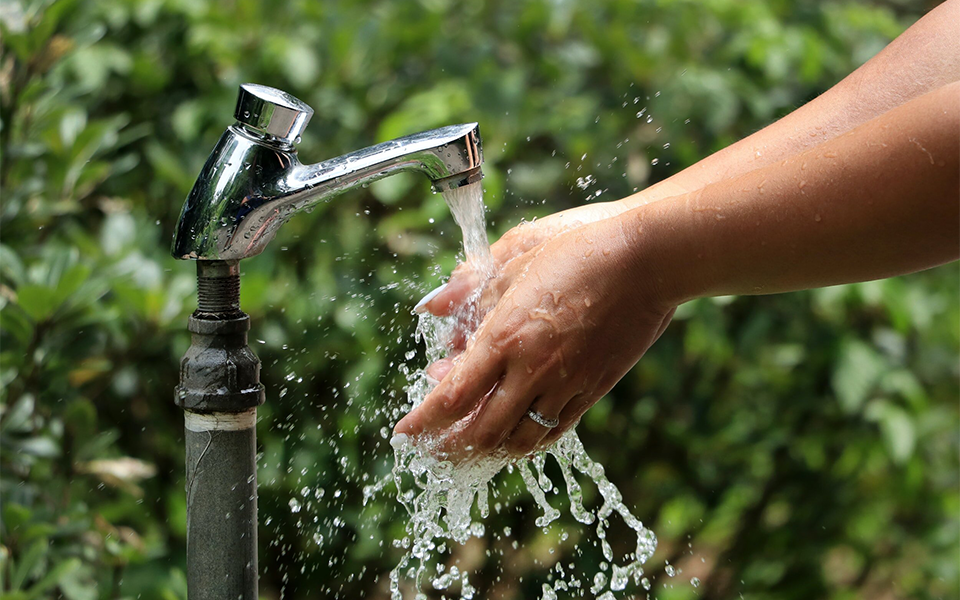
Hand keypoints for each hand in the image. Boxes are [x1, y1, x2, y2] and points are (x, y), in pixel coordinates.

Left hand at [396, 214, 676, 457]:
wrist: (648, 259)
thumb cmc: (579, 249)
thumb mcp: (515, 258)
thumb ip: (470, 289)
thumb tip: (431, 306)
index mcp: (505, 336)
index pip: (452, 396)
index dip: (424, 421)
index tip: (404, 433)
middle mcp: (532, 369)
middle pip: (481, 430)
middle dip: (449, 448)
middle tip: (432, 452)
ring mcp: (566, 384)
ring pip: (519, 439)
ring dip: (487, 451)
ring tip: (468, 451)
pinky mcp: (594, 388)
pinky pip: (554, 430)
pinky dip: (526, 442)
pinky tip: (515, 438)